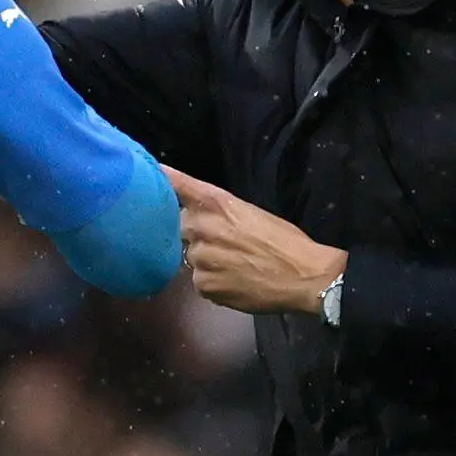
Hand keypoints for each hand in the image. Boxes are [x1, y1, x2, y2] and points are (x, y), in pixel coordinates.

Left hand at [166, 166, 346, 315]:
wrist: (304, 277)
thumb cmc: (285, 241)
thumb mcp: (252, 213)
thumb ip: (219, 212)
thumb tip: (198, 217)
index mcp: (216, 203)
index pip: (179, 185)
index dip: (162, 178)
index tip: (150, 171)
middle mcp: (202, 226)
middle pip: (181, 226)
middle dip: (196, 232)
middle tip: (222, 242)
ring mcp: (200, 257)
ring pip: (191, 256)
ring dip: (205, 259)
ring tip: (234, 265)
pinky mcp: (203, 284)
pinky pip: (199, 281)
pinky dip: (212, 282)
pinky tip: (234, 282)